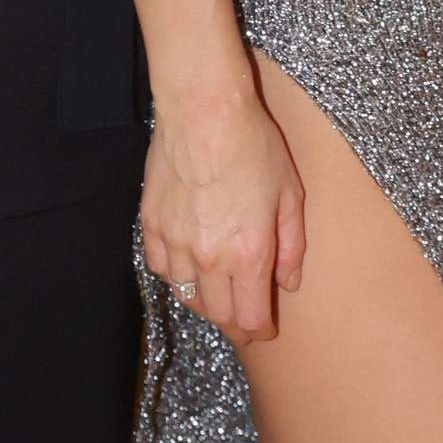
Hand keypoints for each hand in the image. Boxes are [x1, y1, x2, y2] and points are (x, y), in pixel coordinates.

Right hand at [143, 79, 306, 341]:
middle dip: (235, 324)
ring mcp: (175, 244)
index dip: (260, 332)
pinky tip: (190, 266)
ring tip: (219, 295)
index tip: (265, 331)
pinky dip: (177, 275)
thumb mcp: (290, 195)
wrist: (204, 110)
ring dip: (206, 302)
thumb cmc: (253, 145)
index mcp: (250, 254)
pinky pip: (162, 269)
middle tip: (244, 322)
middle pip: (218, 316)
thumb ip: (292, 247)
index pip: (250, 318)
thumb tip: (288, 283)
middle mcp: (210, 257)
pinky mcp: (151, 226)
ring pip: (188, 297)